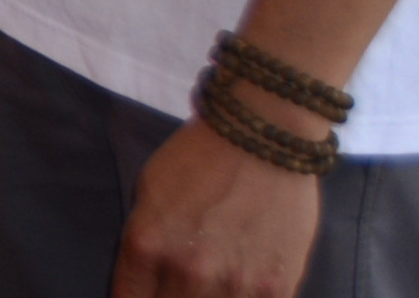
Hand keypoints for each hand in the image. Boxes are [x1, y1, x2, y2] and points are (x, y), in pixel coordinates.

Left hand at [112, 122, 325, 297]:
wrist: (263, 138)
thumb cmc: (199, 159)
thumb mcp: (148, 193)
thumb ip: (142, 246)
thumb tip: (141, 287)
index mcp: (147, 244)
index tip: (145, 297)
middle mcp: (189, 270)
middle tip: (179, 286)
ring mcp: (236, 283)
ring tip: (207, 285)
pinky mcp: (277, 289)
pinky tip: (238, 287)